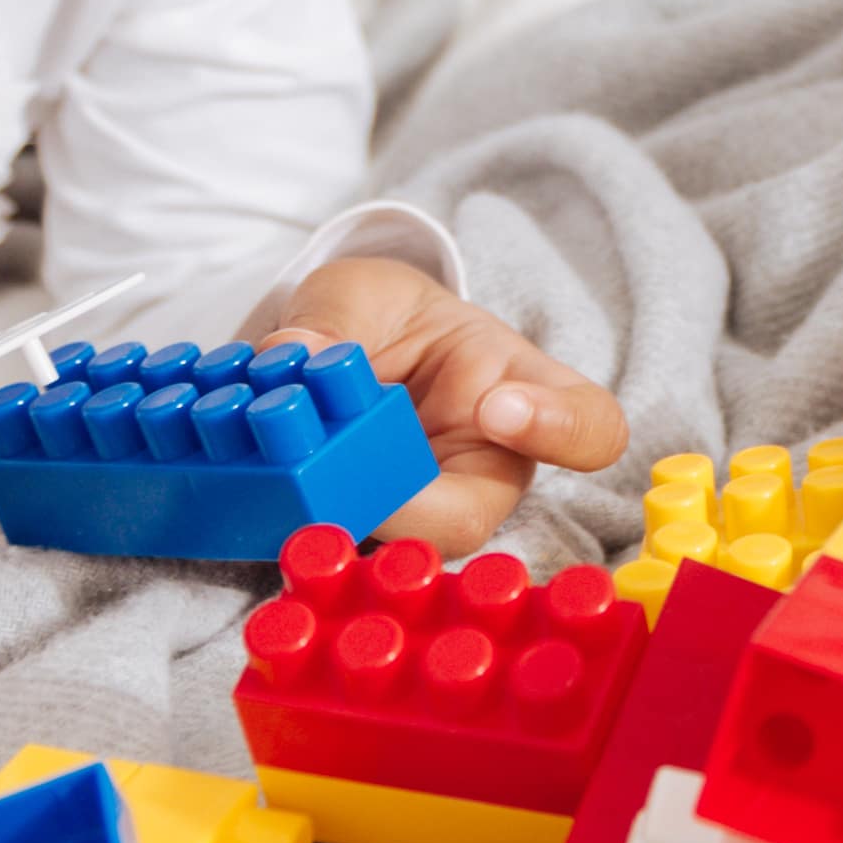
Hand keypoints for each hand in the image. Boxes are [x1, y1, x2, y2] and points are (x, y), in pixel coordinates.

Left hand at [247, 252, 626, 558]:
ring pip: (393, 547)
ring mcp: (413, 511)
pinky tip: (255, 491)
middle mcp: (479, 465)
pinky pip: (331, 550)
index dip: (559, 429)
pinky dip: (290, 525)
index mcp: (515, 390)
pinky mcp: (349, 535)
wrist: (336, 356)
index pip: (587, 424)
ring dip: (339, 518)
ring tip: (289, 476)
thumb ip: (336, 316)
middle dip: (411, 506)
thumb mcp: (363, 292)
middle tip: (363, 485)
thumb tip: (296, 353)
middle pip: (472, 516)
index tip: (495, 408)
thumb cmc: (382, 318)